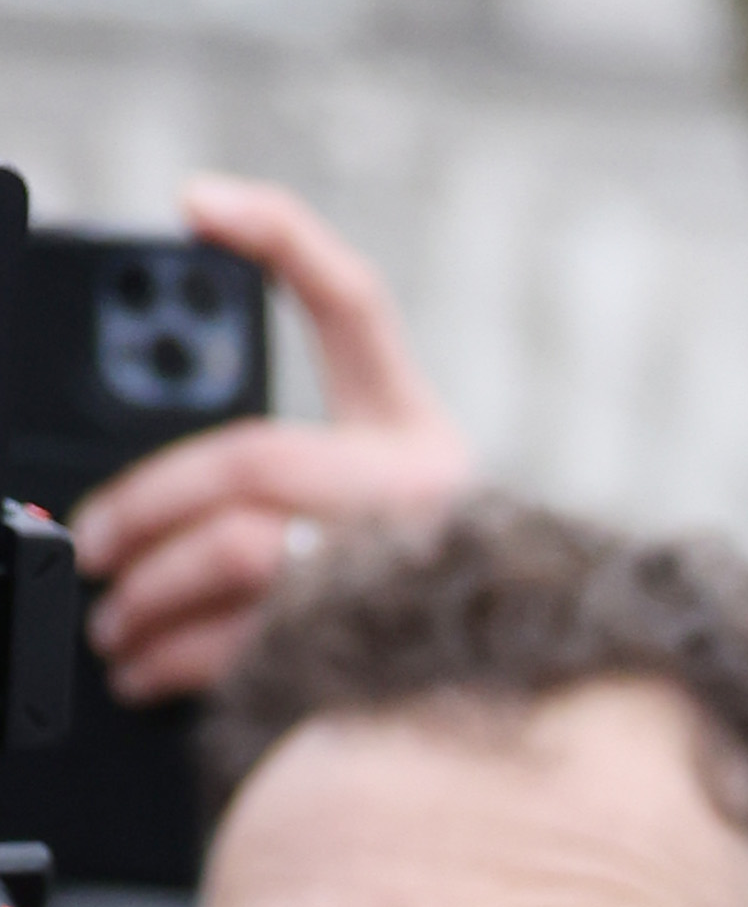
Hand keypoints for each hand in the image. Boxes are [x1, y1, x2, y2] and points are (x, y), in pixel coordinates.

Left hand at [68, 174, 470, 704]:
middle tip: (94, 539)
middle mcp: (423, 499)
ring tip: (111, 620)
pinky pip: (251, 648)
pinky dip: (176, 660)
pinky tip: (141, 670)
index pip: (355, 305)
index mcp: (417, 437)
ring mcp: (407, 579)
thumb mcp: (373, 494)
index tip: (196, 203)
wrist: (495, 704)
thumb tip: (164, 409)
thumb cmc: (412, 594)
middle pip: (258, 463)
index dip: (279, 237)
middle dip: (150, 501)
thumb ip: (285, 449)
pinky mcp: (378, 657)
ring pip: (241, 556)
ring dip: (151, 589)